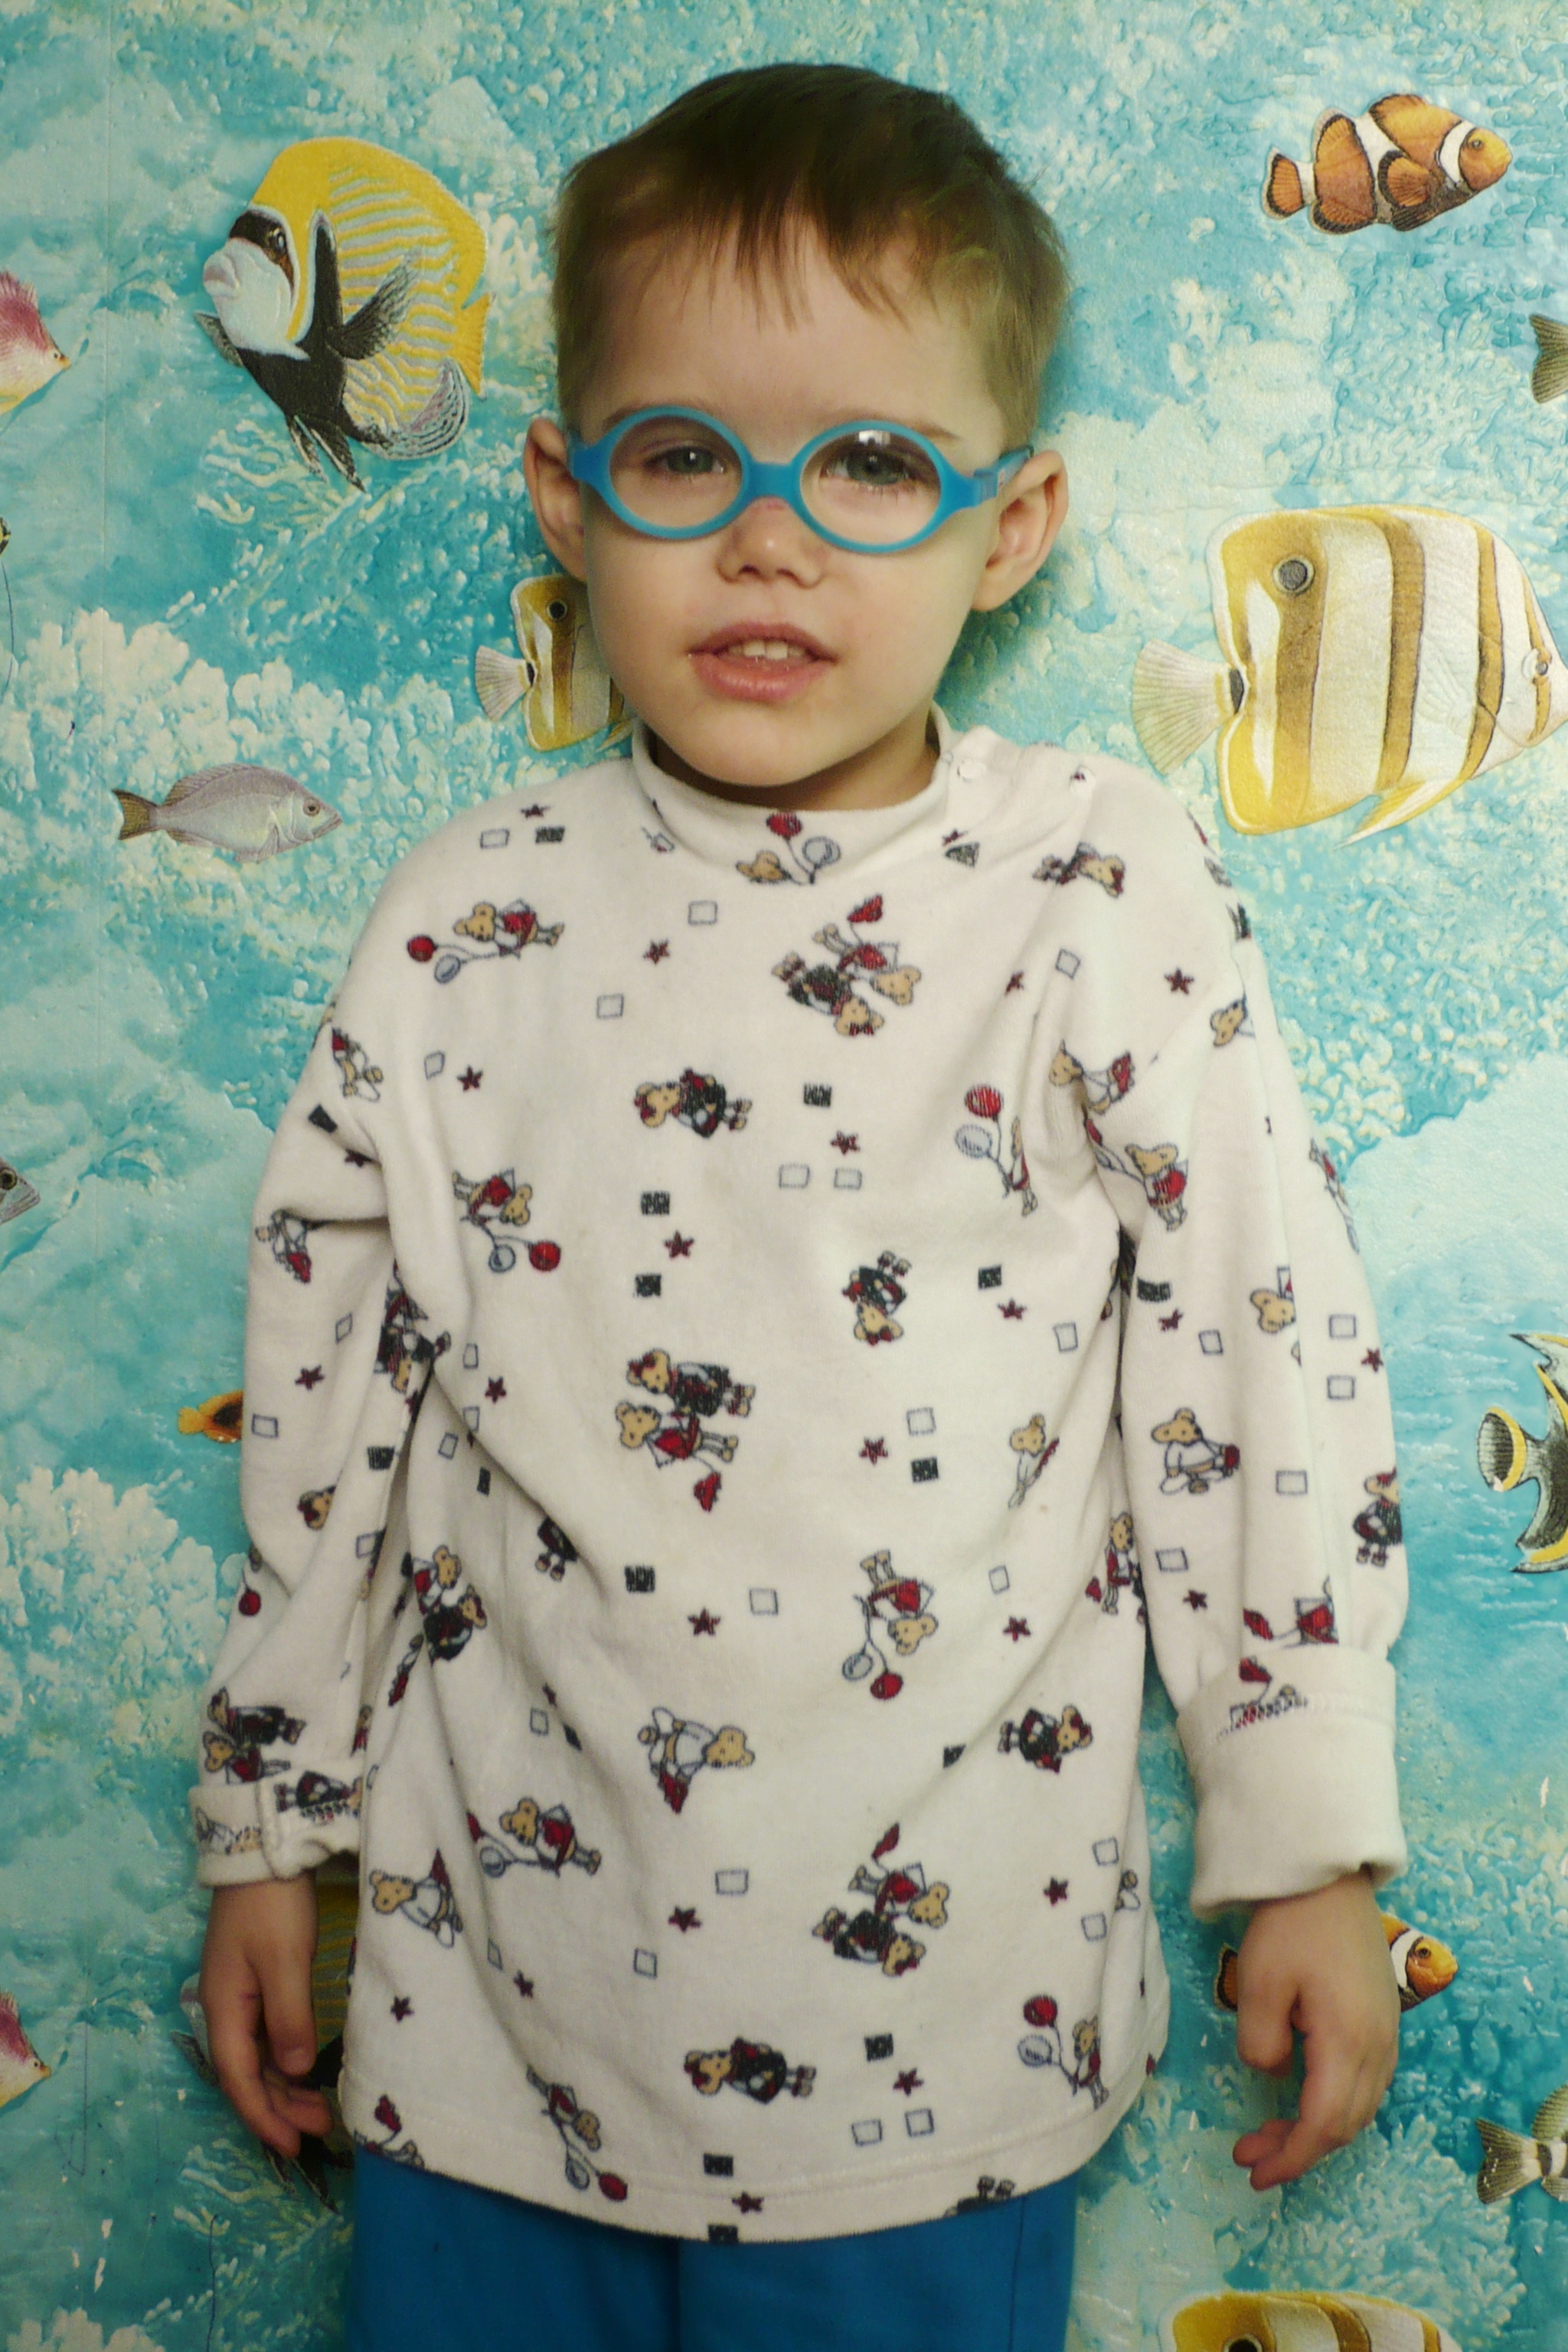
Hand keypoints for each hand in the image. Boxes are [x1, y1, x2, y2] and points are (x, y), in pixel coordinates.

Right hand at [198, 1876, 333, 2158]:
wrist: (262, 1852)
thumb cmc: (273, 1906)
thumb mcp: (285, 1962)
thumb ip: (289, 2019)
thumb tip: (293, 2073)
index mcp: (224, 2008)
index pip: (238, 2079)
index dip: (264, 2117)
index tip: (293, 2146)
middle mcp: (225, 2008)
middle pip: (246, 2073)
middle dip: (279, 2107)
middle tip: (320, 2130)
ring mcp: (238, 1994)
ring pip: (256, 2057)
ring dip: (283, 2086)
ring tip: (320, 2110)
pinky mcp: (254, 1980)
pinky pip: (264, 2036)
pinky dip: (283, 2059)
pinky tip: (304, 2069)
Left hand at [1230, 1867, 1398, 2189]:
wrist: (1328, 1876)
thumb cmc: (1290, 1925)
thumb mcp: (1259, 1984)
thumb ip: (1261, 2043)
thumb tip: (1273, 2073)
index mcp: (1349, 2043)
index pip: (1324, 2123)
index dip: (1291, 2156)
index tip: (1256, 2172)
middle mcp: (1378, 2048)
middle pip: (1345, 2124)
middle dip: (1298, 2149)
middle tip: (1249, 2153)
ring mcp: (1387, 2034)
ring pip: (1359, 2107)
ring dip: (1316, 2129)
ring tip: (1267, 2133)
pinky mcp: (1383, 2020)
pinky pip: (1365, 2084)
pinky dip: (1333, 2104)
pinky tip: (1301, 2097)